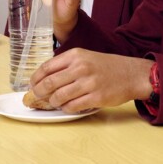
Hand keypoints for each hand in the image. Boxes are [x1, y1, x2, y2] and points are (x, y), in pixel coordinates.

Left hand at [30, 48, 153, 112]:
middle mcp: (80, 68)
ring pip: (59, 96)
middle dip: (39, 92)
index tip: (32, 84)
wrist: (131, 74)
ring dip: (53, 102)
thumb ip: (66, 64)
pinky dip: (66, 108)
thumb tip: (45, 77)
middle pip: (49, 83)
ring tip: (54, 102)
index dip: (36, 78)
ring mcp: (89, 83)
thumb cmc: (106, 66)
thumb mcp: (85, 57)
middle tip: (37, 96)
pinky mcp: (96, 98)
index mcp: (75, 55)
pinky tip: (67, 106)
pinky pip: (73, 106)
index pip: (47, 67)